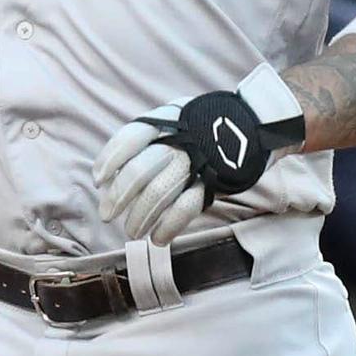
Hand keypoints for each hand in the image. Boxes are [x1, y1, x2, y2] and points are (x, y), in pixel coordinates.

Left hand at [91, 78, 306, 243]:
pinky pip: (186, 208)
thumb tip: (115, 171)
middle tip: (107, 214)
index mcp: (169, 119)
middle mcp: (181, 140)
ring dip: (140, 216)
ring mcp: (198, 162)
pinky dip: (168, 226)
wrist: (257, 126)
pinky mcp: (215, 183)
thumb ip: (151, 136)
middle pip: (140, 170)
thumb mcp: (179, 116)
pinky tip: (157, 238)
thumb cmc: (206, 126)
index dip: (110, 159)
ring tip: (131, 232)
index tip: (99, 180)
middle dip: (119, 196)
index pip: (131, 137)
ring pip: (160, 192)